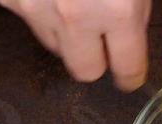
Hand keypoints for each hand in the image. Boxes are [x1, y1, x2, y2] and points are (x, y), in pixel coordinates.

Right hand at [0, 0, 150, 90]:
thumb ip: (133, 13)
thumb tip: (131, 38)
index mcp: (116, 10)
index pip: (127, 68)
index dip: (131, 75)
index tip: (129, 78)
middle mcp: (74, 17)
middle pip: (84, 71)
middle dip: (95, 60)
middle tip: (100, 39)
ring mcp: (35, 7)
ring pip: (52, 46)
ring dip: (65, 34)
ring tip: (72, 2)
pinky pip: (27, 18)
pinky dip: (39, 7)